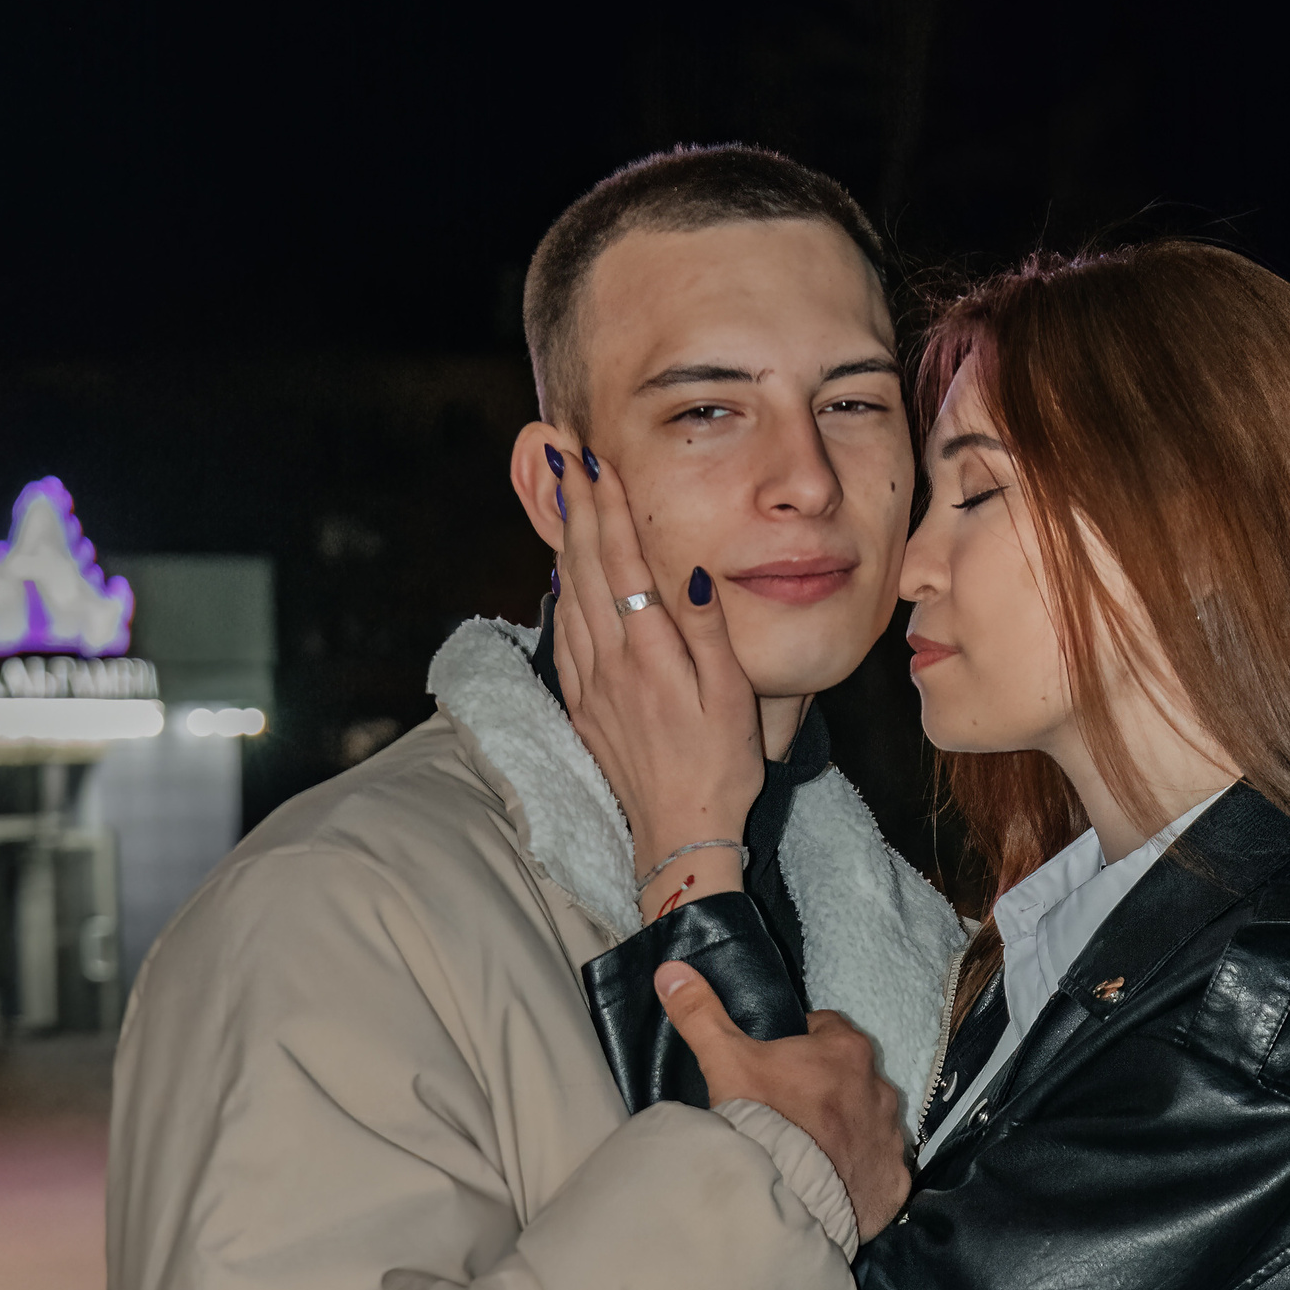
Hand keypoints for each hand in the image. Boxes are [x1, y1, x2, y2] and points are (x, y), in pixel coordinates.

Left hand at [548, 442, 763, 909]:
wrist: (679, 834)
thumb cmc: (719, 767)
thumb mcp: (731, 697)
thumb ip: (706, 631)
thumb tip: (687, 572)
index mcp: (648, 653)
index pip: (620, 562)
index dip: (607, 508)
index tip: (596, 461)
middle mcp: (610, 662)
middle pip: (584, 568)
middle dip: (574, 506)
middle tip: (562, 455)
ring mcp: (591, 685)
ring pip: (567, 595)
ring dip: (563, 540)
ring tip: (558, 496)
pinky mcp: (584, 706)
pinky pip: (564, 634)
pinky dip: (560, 591)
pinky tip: (561, 574)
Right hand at [655, 963, 910, 1241]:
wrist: (785, 1201)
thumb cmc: (761, 1122)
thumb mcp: (725, 1062)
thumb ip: (701, 1014)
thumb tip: (671, 971)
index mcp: (846, 1050)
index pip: (827, 1028)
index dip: (800, 1043)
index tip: (777, 1065)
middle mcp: (880, 1087)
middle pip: (850, 1074)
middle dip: (825, 1086)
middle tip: (787, 1109)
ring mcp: (890, 1136)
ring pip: (868, 1119)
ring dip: (845, 1127)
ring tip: (807, 1149)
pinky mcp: (893, 1179)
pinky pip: (880, 1167)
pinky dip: (860, 1171)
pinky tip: (830, 1181)